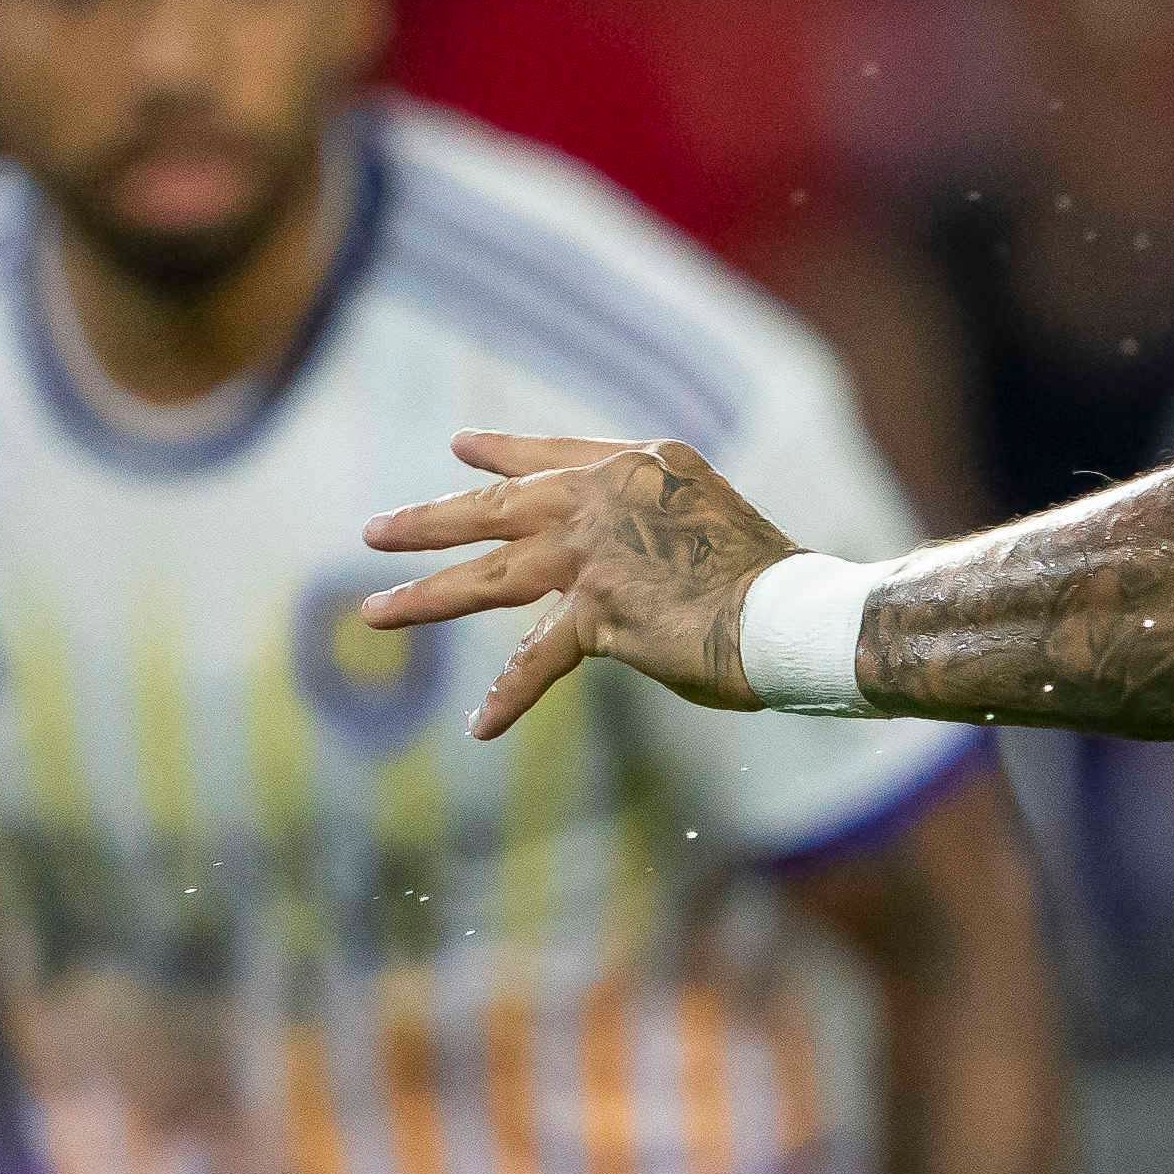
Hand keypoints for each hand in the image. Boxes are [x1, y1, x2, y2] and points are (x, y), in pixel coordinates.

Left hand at [359, 433, 800, 737]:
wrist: (800, 612)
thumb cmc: (776, 581)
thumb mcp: (709, 522)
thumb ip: (655, 532)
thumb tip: (618, 579)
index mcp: (641, 466)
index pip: (554, 457)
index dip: (502, 454)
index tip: (461, 448)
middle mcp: (605, 498)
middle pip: (498, 508)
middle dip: (431, 522)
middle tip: (375, 532)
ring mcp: (592, 553)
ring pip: (489, 575)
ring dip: (426, 598)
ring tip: (373, 614)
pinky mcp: (595, 613)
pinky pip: (540, 661)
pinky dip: (512, 697)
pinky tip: (480, 726)